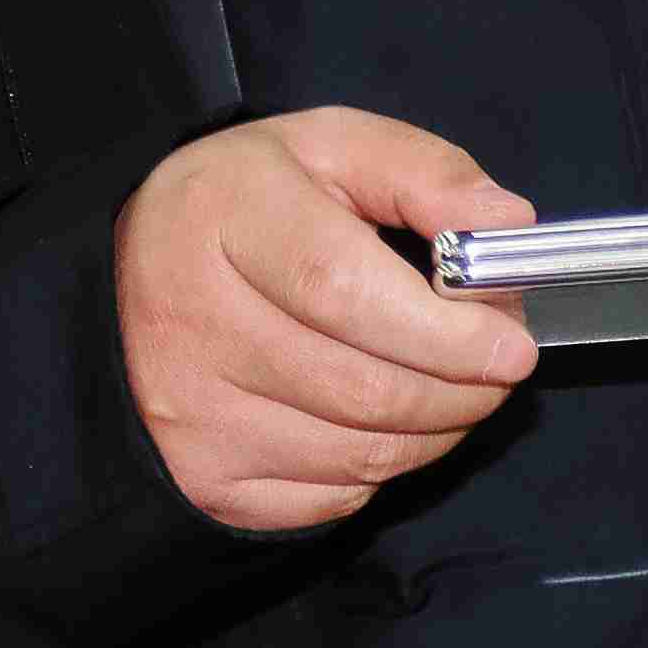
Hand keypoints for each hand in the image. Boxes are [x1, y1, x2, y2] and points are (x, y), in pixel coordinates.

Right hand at [114, 108, 541, 534]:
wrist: (136, 267)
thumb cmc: (250, 205)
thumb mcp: (333, 149)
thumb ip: (427, 175)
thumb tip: (507, 228)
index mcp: (223, 217)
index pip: (342, 292)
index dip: (443, 333)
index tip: (511, 346)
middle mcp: (191, 321)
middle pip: (362, 389)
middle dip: (461, 390)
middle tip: (497, 366)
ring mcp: (190, 412)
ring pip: (359, 455)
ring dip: (435, 432)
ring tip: (450, 387)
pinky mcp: (203, 477)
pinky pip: (331, 498)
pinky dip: (381, 469)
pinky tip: (381, 419)